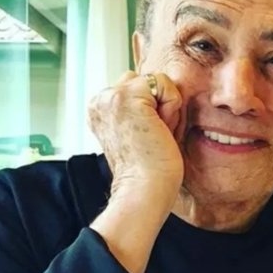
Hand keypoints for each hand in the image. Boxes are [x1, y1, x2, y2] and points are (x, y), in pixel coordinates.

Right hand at [88, 71, 184, 202]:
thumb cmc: (149, 171)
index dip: (153, 112)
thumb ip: (141, 108)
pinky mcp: (126, 96)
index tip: (146, 139)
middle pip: (147, 81)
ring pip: (156, 81)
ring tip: (156, 134)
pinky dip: (172, 107)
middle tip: (153, 137)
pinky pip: (165, 84)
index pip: (139, 88)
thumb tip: (160, 87)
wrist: (143, 191)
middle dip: (159, 105)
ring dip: (166, 107)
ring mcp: (110, 96)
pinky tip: (160, 130)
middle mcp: (100, 100)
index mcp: (100, 109)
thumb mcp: (139, 131)